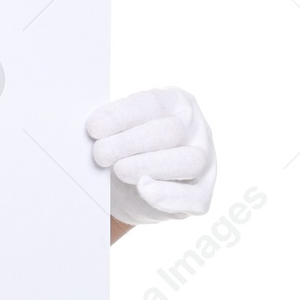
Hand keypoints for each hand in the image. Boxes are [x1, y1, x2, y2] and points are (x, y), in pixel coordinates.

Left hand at [85, 87, 215, 224]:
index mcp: (176, 102)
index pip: (151, 103)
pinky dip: (167, 195)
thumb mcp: (117, 131)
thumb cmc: (122, 150)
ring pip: (188, 161)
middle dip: (129, 143)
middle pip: (170, 132)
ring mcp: (206, 163)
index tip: (93, 128)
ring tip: (118, 170)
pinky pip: (193, 198)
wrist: (128, 190)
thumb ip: (111, 126)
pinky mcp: (202, 195)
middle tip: (100, 154)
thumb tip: (93, 127)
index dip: (121, 115)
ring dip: (147, 165)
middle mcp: (197, 129)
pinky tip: (144, 188)